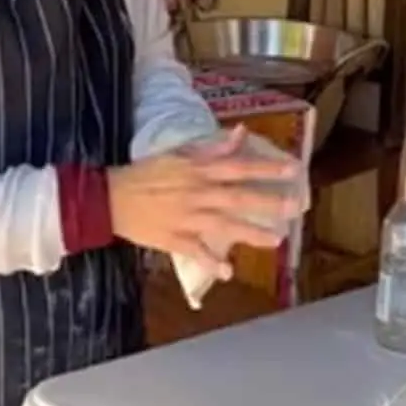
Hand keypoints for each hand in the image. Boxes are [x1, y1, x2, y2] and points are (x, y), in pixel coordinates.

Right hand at [109, 127, 307, 279]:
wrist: (110, 198)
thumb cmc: (147, 172)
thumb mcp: (179, 153)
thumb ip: (213, 147)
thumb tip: (241, 133)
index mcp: (198, 171)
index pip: (239, 167)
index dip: (266, 168)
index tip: (293, 170)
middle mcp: (197, 194)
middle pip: (237, 197)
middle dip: (267, 202)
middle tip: (295, 206)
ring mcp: (186, 219)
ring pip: (223, 226)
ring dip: (250, 233)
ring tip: (275, 240)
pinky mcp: (173, 240)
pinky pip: (195, 253)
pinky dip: (210, 262)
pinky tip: (229, 272)